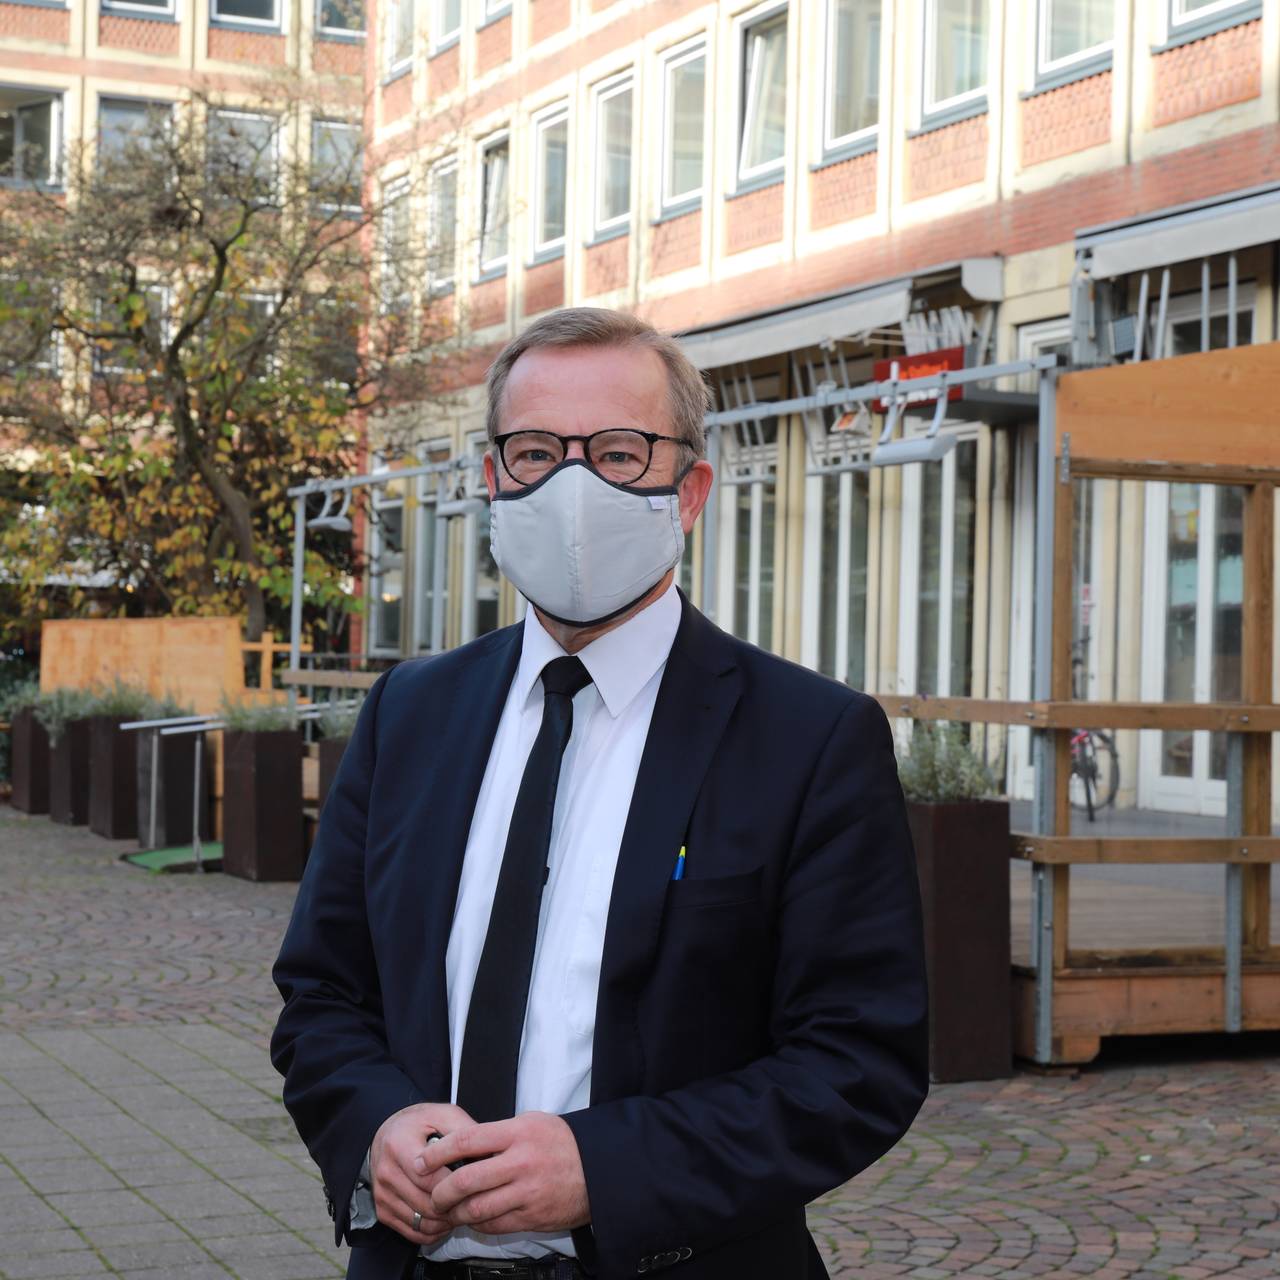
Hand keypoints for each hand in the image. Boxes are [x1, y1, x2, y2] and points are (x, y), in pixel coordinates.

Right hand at [370, 1102, 473, 1245]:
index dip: (456, 1185)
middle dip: (454, 1205)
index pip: (429, 1179)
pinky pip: (413, 1233)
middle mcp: (386, 1173)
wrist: (386, 1132)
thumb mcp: (442, 1114)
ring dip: (447, 1221)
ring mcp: (382, 1195)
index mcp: (398, 1145)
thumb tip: (488, 1151)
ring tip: (464, 1208)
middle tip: (475, 1200)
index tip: (475, 1183)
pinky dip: (434, 1231)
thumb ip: (463, 1129)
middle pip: (426, 1204)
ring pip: (422, 1222)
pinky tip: (448, 1218)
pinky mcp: (383, 1211)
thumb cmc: (420, 1123)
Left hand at [420, 1111, 590, 1235]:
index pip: (468, 1140)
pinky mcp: (532, 1217)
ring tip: (447, 1210)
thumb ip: (498, 1134)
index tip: (423, 1160)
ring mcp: (527, 1192)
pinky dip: (477, 1224)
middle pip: (466, 1180)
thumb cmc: (561, 1142)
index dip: (439, 1152)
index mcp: (518, 1133)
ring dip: (455, 1212)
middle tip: (432, 1193)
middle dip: (441, 1191)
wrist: (597, 1168)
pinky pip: (494, 1225)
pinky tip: (472, 1218)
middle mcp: (521, 1162)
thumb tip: (460, 1146)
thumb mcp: (531, 1123)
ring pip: (476, 1208)